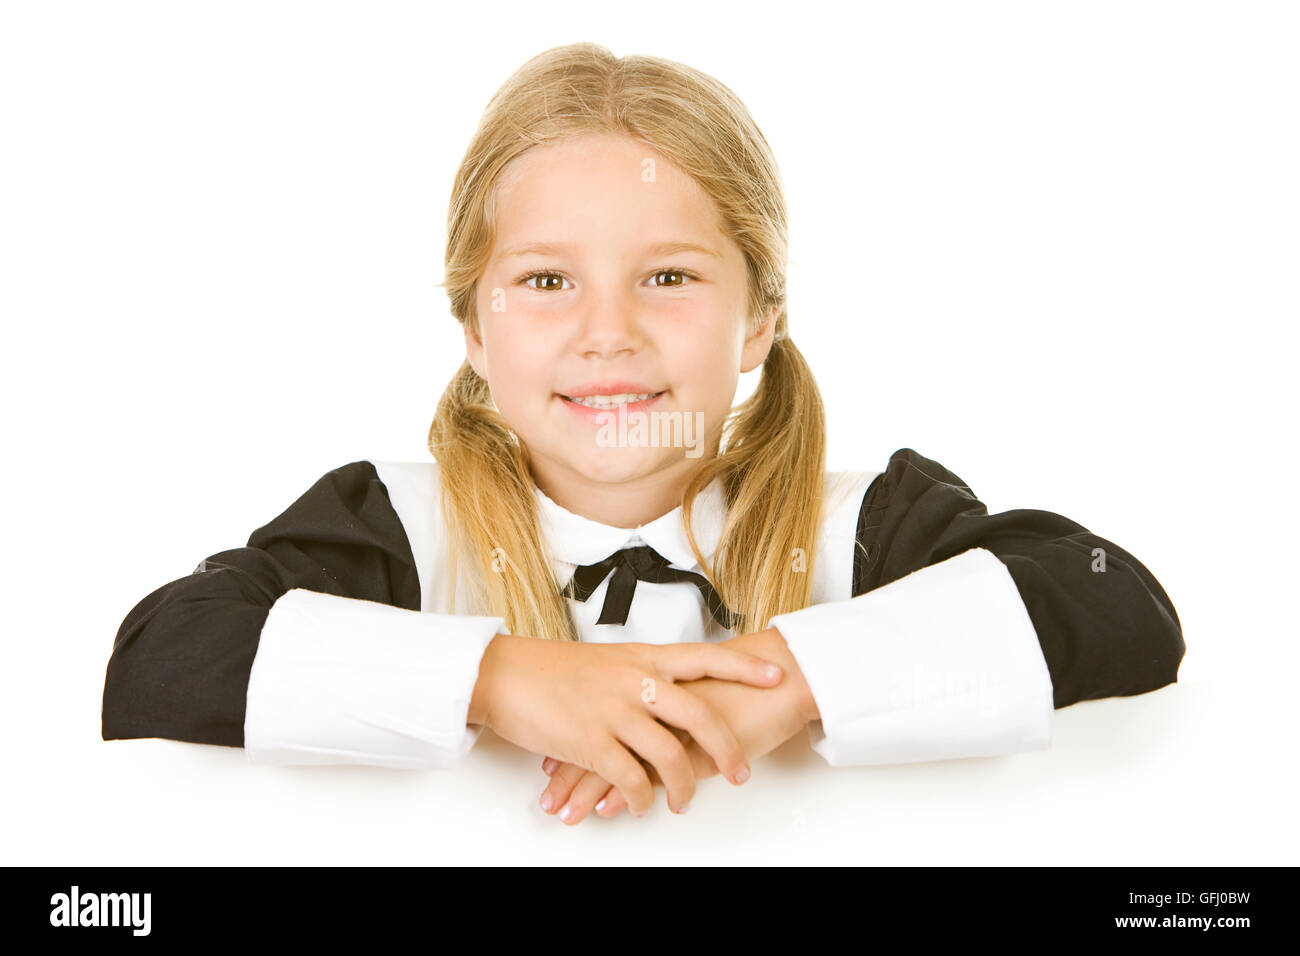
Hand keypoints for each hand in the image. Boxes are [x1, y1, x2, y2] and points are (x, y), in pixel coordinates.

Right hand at [469, 633, 785, 815]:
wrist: (505, 674)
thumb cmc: (552, 669)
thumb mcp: (607, 662)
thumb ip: (641, 676)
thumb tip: (669, 694)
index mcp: (643, 658)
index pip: (706, 657)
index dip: (744, 667)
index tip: (776, 674)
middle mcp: (635, 681)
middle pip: (700, 715)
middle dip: (727, 749)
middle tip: (739, 773)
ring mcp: (614, 711)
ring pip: (669, 755)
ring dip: (683, 786)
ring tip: (685, 801)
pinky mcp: (590, 741)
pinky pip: (630, 779)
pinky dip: (640, 799)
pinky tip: (641, 805)